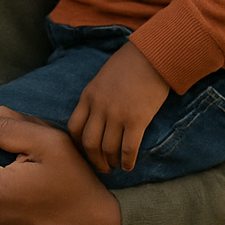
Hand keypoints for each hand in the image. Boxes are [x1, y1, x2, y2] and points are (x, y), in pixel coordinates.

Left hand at [67, 40, 170, 173]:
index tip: (85, 152)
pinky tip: (129, 166)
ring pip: (107, 149)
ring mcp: (117, 114)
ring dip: (111, 163)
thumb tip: (95, 117)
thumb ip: (96, 98)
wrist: (151, 57)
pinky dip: (127, 161)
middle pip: (88, 143)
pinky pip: (128, 149)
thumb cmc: (128, 65)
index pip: (74, 127)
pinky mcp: (137, 120)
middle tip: (101, 168)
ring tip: (116, 167)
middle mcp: (99, 107)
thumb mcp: (102, 79)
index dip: (78, 144)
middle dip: (94, 160)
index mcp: (88, 96)